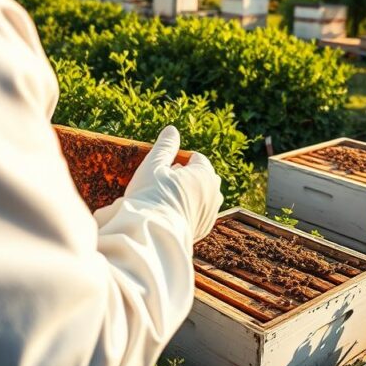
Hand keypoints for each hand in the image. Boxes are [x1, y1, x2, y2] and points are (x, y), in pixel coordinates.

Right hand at [126, 126, 222, 240]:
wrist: (151, 235)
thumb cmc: (151, 196)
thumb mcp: (154, 165)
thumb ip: (165, 146)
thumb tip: (172, 130)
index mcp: (205, 174)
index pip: (197, 158)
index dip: (178, 160)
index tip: (164, 169)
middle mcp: (214, 193)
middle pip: (201, 177)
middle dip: (186, 177)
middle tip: (163, 184)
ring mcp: (211, 214)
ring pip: (201, 197)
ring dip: (188, 195)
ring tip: (165, 200)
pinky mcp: (203, 230)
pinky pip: (197, 214)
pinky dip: (187, 211)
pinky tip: (169, 214)